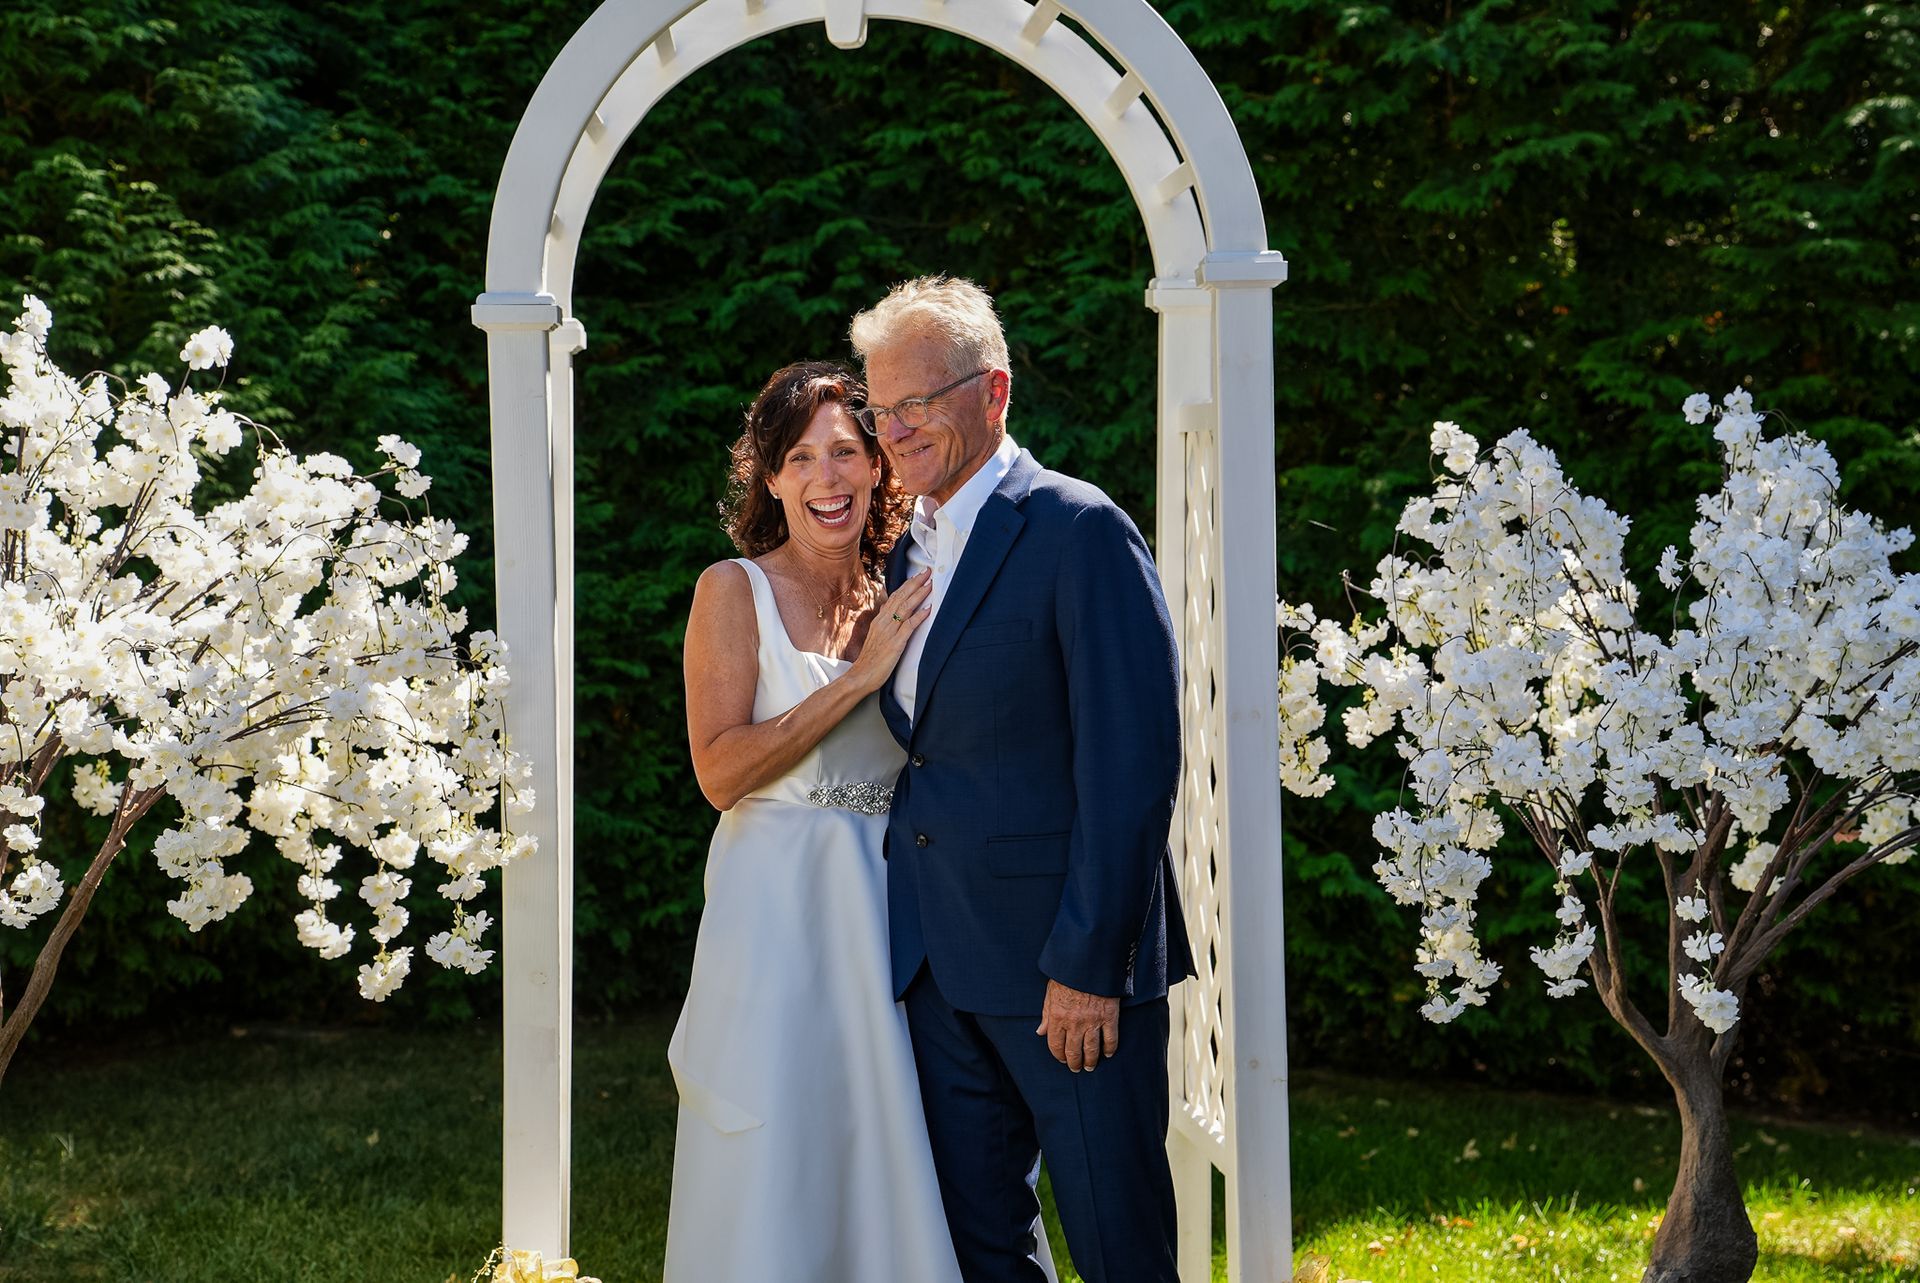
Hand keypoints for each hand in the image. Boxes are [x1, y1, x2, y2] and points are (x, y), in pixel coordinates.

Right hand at [848, 570, 932, 693]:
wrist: (861, 675)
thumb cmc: (870, 659)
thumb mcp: (876, 637)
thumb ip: (884, 624)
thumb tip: (889, 612)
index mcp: (879, 620)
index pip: (894, 598)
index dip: (906, 586)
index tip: (917, 576)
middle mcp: (883, 622)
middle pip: (901, 598)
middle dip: (914, 583)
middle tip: (927, 572)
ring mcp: (889, 632)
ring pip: (905, 608)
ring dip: (919, 594)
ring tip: (930, 584)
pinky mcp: (895, 643)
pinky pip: (909, 626)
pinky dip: (919, 617)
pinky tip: (929, 610)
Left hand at [1035, 979, 1119, 1071]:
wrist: (1089, 960)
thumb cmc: (1068, 974)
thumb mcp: (1050, 991)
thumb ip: (1046, 1013)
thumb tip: (1040, 1031)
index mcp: (1057, 1016)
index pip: (1055, 1044)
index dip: (1058, 1055)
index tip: (1061, 1059)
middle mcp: (1074, 1023)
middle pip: (1073, 1051)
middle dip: (1074, 1063)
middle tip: (1076, 1068)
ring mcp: (1093, 1021)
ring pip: (1091, 1050)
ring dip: (1090, 1061)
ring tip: (1090, 1066)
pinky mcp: (1109, 1017)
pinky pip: (1110, 1039)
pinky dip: (1110, 1049)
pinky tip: (1108, 1054)